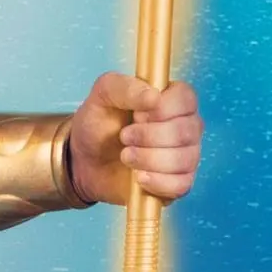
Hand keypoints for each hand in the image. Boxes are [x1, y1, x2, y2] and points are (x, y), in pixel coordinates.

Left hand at [68, 72, 202, 205]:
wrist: (84, 161)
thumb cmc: (98, 124)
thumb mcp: (102, 96)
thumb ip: (124, 87)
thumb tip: (153, 96)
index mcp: (174, 100)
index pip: (186, 99)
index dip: (160, 110)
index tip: (135, 114)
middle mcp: (186, 126)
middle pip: (185, 132)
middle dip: (148, 136)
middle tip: (124, 137)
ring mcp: (186, 155)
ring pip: (184, 159)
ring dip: (148, 159)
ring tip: (125, 156)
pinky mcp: (178, 182)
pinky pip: (181, 185)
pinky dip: (157, 182)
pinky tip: (138, 177)